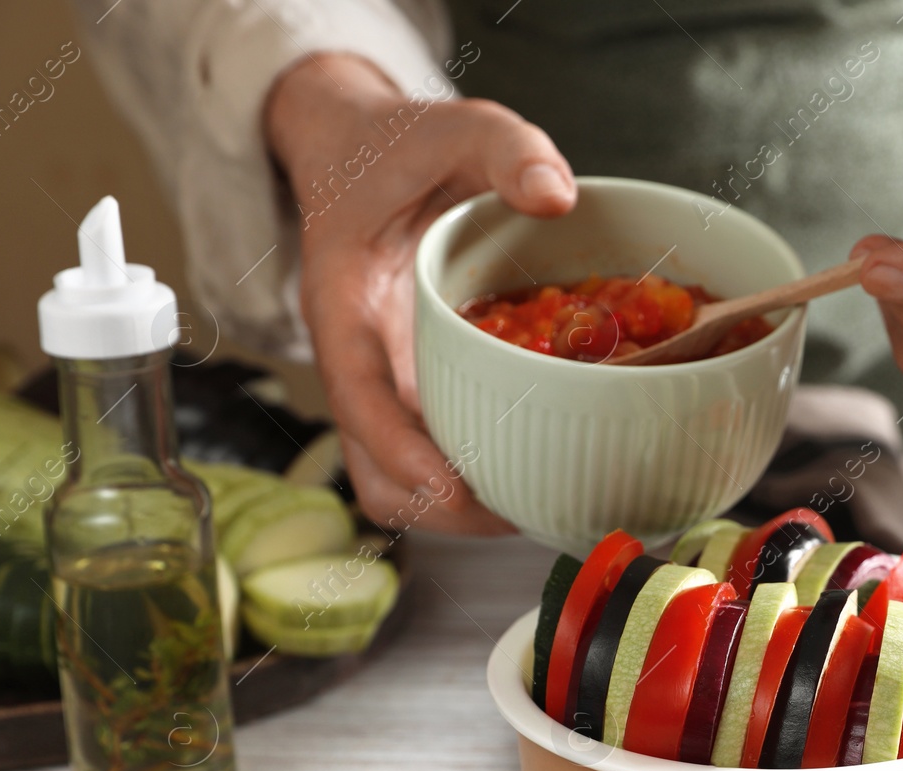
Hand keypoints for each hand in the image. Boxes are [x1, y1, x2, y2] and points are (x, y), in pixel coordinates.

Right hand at [265, 54, 575, 533]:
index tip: (454, 488)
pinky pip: (438, 456)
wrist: (366, 157)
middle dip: (442, 509)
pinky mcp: (416, 393)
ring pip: (403, 484)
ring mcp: (388, 387)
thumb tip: (557, 195)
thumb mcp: (454, 127)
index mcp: (345, 306)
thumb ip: (505, 148)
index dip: (402, 453)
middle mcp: (360, 363)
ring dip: (464, 511)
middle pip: (377, 473)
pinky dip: (482, 477)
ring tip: (544, 505)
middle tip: (526, 511)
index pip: (358, 400)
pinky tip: (546, 469)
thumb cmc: (402, 148)